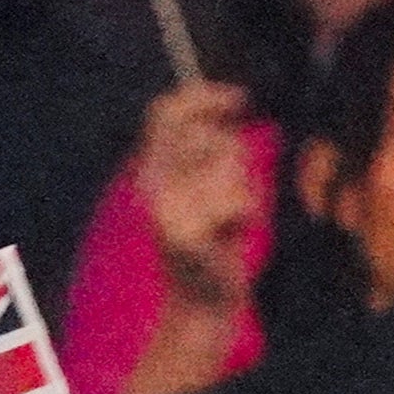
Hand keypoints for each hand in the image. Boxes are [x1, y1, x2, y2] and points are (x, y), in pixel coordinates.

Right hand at [136, 81, 262, 311]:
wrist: (202, 297)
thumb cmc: (210, 236)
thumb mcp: (203, 181)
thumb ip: (207, 144)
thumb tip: (232, 96)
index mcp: (149, 169)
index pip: (166, 112)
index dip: (202, 97)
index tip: (239, 100)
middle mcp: (149, 185)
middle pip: (210, 136)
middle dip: (232, 158)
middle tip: (225, 193)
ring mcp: (164, 210)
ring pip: (228, 166)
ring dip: (241, 190)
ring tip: (226, 217)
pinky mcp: (183, 235)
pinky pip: (237, 201)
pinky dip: (245, 216)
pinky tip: (230, 234)